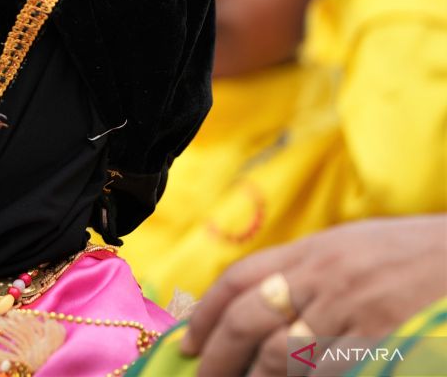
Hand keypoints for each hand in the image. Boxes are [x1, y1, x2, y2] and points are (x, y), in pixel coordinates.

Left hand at [180, 215, 446, 376]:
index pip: (240, 278)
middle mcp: (323, 277)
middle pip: (246, 320)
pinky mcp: (379, 340)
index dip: (206, 313)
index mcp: (315, 250)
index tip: (190, 343)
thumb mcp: (359, 247)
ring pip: (279, 355)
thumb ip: (314, 271)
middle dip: (218, 356)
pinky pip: (322, 371)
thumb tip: (267, 301)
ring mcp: (351, 310)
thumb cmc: (422, 255)